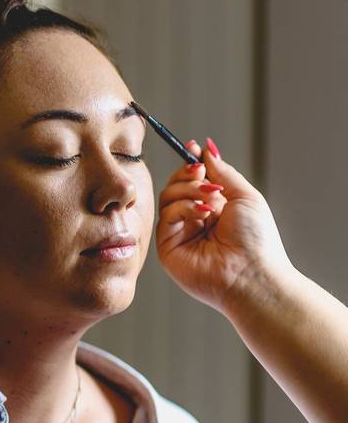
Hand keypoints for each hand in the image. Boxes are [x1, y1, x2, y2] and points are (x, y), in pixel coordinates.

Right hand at [155, 138, 291, 314]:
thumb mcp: (245, 196)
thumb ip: (222, 171)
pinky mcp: (167, 246)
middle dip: (187, 174)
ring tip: (210, 198)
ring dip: (188, 190)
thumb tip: (206, 149)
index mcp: (214, 209)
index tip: (192, 148)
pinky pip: (166, 216)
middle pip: (176, 185)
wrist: (252, 274)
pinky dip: (184, 208)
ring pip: (168, 197)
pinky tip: (204, 214)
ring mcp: (180, 233)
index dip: (190, 163)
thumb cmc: (256, 240)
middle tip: (201, 172)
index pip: (193, 181)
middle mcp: (195, 220)